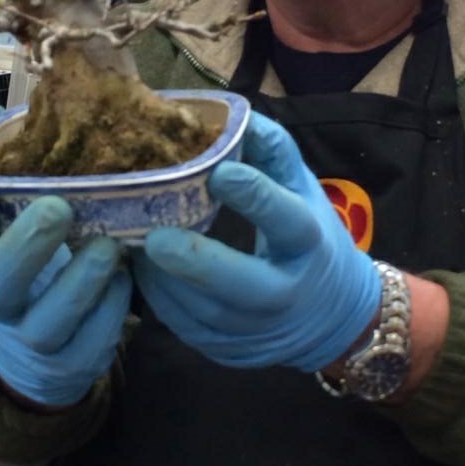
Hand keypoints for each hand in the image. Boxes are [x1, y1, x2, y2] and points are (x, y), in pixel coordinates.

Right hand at [0, 183, 131, 406]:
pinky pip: (91, 343)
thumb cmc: (35, 260)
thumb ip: (17, 177)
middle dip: (26, 247)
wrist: (41, 348)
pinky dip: (110, 311)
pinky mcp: (73, 361)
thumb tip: (1, 113)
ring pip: (47, 323)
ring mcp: (34, 338)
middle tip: (57, 208)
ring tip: (107, 246)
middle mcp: (0, 303)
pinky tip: (126, 278)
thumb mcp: (20, 223)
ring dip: (78, 283)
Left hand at [133, 112, 380, 371]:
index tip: (219, 171)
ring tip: (132, 243)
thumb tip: (232, 113)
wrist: (332, 316)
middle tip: (153, 236)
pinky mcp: (229, 352)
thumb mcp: (303, 190)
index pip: (287, 220)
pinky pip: (186, 328)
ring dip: (163, 279)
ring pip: (202, 311)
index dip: (256, 197)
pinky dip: (160, 299)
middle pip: (242, 284)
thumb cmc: (313, 237)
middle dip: (196, 262)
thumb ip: (272, 152)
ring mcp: (256, 331)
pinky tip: (141, 270)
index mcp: (308, 244)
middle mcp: (286, 292)